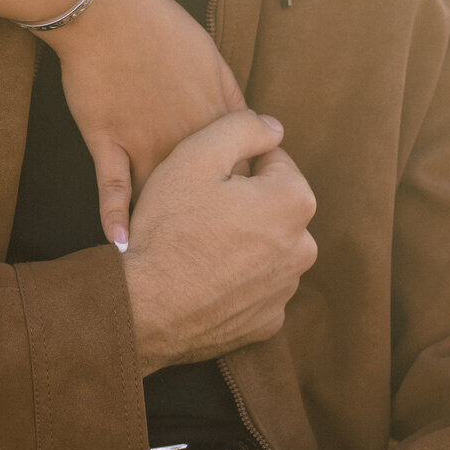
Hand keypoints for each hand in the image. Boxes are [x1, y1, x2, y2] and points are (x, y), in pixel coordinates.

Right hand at [41, 0, 245, 248]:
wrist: (110, 13)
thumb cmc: (164, 31)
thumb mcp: (217, 65)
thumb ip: (242, 109)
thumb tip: (270, 133)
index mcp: (221, 125)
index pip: (251, 175)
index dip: (249, 195)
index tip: (242, 211)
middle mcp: (188, 143)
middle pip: (210, 196)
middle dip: (218, 226)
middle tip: (213, 243)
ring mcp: (146, 145)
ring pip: (163, 199)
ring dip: (172, 230)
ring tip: (175, 256)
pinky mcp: (107, 143)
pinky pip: (112, 189)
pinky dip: (116, 218)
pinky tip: (120, 247)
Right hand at [121, 110, 317, 371]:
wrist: (146, 307)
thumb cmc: (170, 226)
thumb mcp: (196, 154)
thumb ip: (242, 127)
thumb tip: (273, 127)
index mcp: (293, 200)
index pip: (273, 160)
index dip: (235, 161)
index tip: (207, 175)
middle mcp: (303, 247)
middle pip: (273, 204)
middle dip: (245, 200)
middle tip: (199, 207)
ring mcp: (286, 289)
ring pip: (267, 245)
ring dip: (244, 238)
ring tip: (199, 241)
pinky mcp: (268, 321)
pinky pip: (257, 285)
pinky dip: (238, 277)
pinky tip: (206, 273)